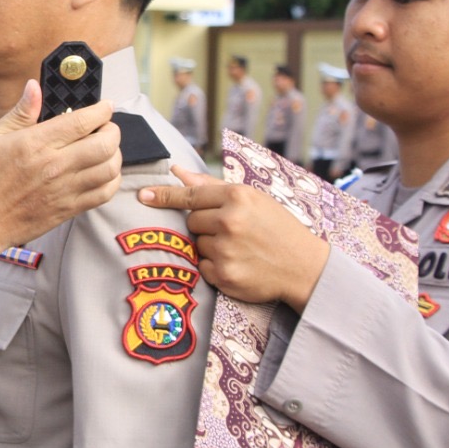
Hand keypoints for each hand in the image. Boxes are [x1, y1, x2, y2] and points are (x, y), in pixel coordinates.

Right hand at [0, 80, 120, 276]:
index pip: (82, 121)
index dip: (101, 110)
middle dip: (113, 130)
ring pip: (109, 169)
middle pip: (105, 144)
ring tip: (106, 149)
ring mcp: (64, 190)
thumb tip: (35, 86)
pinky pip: (104, 194)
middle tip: (106, 127)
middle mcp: (54, 166)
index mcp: (35, 143)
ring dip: (115, 155)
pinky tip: (102, 173)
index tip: (105, 105)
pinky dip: (112, 180)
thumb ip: (20, 112)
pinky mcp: (68, 209)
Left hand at [138, 166, 329, 310]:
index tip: (143, 196)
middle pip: (191, 221)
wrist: (305, 267)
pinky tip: (238, 264)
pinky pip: (202, 268)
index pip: (189, 196)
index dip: (164, 196)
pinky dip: (214, 267)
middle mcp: (230, 221)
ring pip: (195, 244)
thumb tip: (177, 171)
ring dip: (210, 247)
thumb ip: (211, 186)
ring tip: (239, 248)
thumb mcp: (252, 199)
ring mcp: (226, 250)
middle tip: (232, 231)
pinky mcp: (224, 276)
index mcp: (237, 197)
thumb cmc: (278, 228)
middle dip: (205, 225)